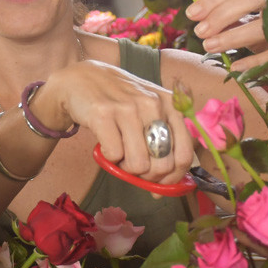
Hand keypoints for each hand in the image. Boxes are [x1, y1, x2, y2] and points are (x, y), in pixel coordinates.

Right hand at [30, 60, 194, 184]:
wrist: (82, 79)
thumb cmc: (121, 102)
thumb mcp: (150, 112)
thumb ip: (164, 144)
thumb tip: (164, 188)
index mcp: (171, 105)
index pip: (184, 155)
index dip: (173, 178)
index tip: (159, 183)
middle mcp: (153, 104)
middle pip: (162, 165)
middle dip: (148, 176)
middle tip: (135, 167)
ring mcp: (128, 108)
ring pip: (138, 164)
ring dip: (126, 168)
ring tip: (120, 153)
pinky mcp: (103, 113)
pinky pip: (114, 155)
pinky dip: (108, 158)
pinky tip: (106, 144)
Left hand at [186, 0, 267, 83]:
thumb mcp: (253, 20)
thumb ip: (230, 16)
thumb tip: (197, 17)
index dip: (213, 0)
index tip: (191, 14)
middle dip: (222, 15)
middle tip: (200, 32)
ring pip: (262, 25)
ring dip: (232, 38)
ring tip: (210, 47)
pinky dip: (253, 62)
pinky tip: (235, 67)